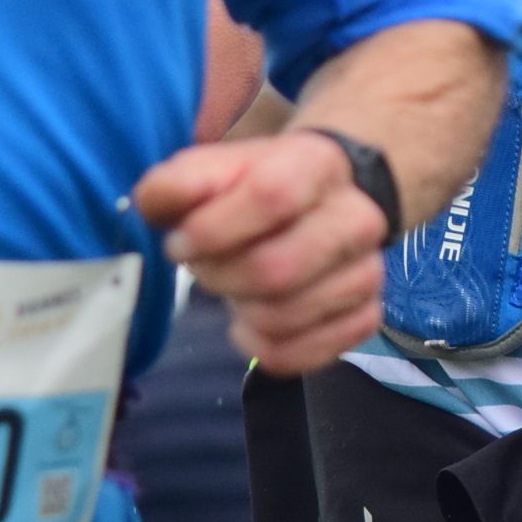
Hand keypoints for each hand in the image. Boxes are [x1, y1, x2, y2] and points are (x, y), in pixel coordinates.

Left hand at [134, 129, 386, 372]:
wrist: (317, 201)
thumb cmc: (254, 189)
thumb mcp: (211, 171)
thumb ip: (175, 182)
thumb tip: (153, 201)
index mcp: (318, 166)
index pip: (272, 196)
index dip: (214, 229)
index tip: (180, 242)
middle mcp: (357, 219)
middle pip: (276, 270)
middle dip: (219, 278)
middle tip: (203, 268)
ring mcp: (368, 271)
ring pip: (285, 318)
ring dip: (240, 312)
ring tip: (232, 289)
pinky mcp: (366, 317)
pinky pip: (303, 355)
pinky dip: (263, 349)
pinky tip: (252, 323)